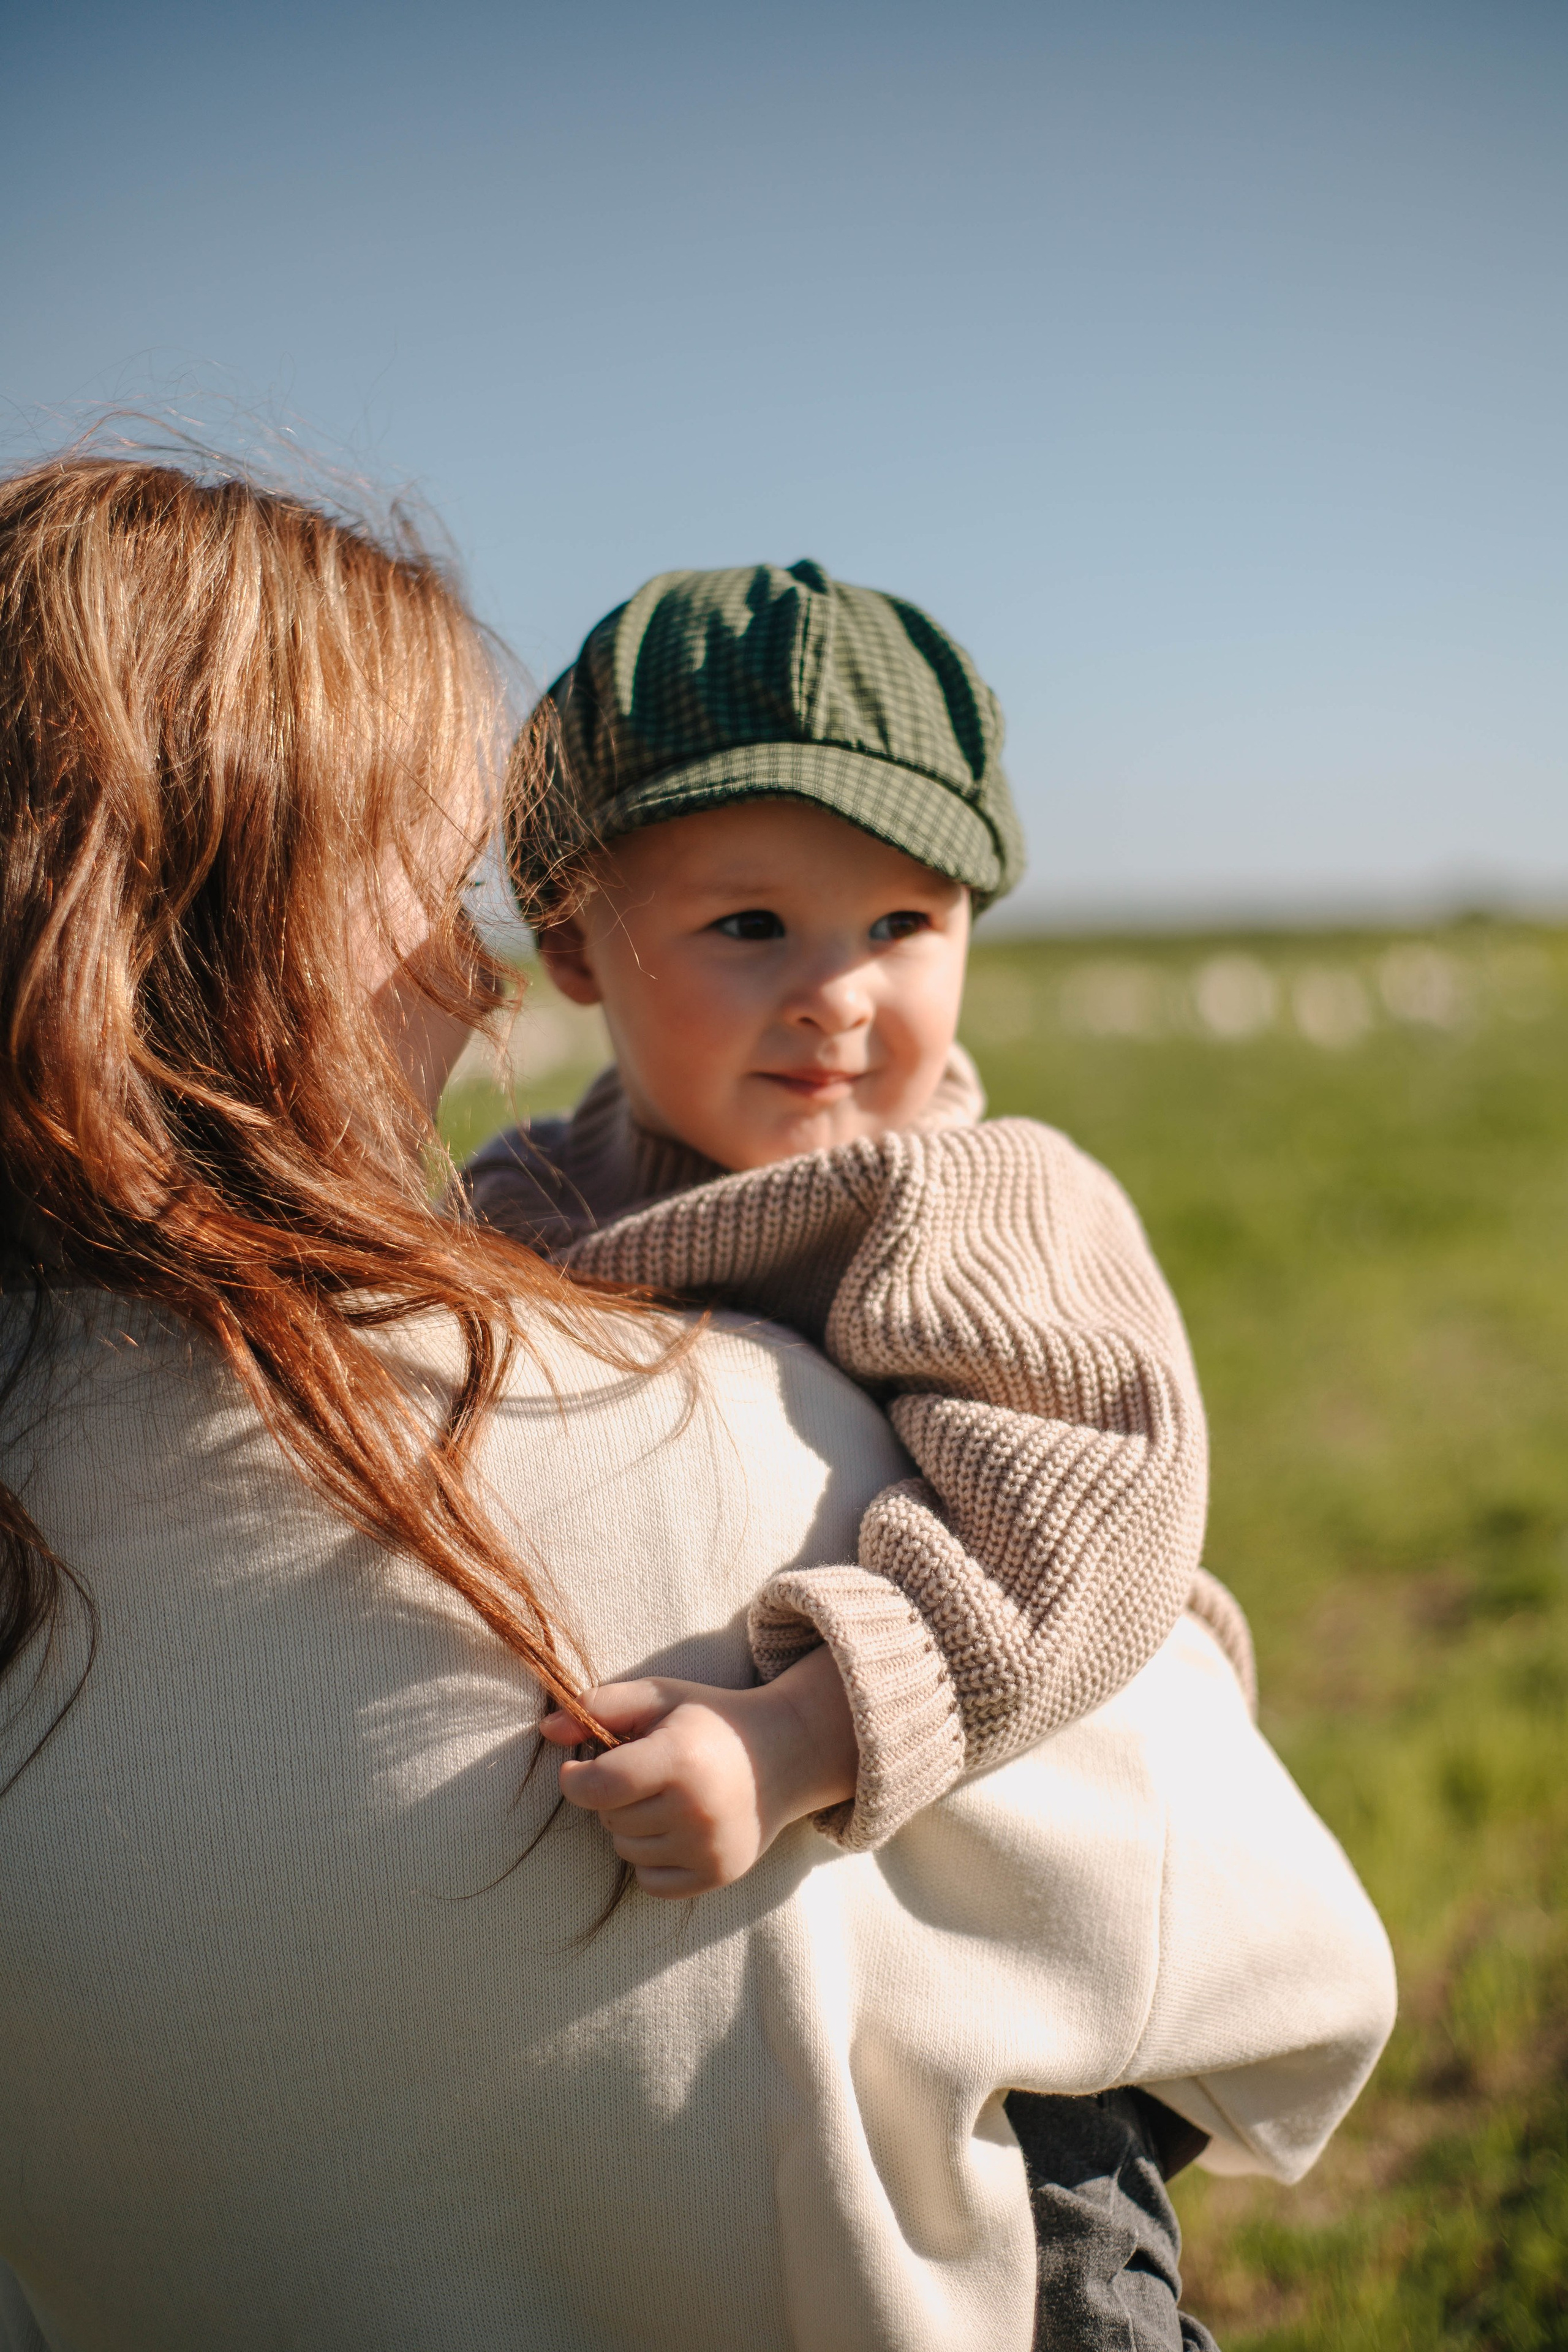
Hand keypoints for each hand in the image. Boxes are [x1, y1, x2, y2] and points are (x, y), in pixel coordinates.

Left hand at [538, 1643, 857, 1897]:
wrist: (783, 1754)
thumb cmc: (710, 1721)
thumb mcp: (660, 1697)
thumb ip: (601, 1706)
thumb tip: (547, 1728)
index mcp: (678, 1758)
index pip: (599, 1787)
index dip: (576, 1780)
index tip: (578, 1769)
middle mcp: (695, 1809)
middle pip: (610, 1819)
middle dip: (614, 1796)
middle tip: (646, 1774)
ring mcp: (708, 1848)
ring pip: (625, 1851)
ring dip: (631, 1827)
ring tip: (665, 1798)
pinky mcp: (717, 1875)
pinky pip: (650, 1881)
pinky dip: (651, 1859)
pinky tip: (676, 1828)